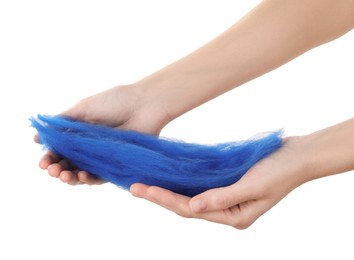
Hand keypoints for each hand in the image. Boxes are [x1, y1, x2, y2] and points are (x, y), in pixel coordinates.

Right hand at [35, 84, 170, 184]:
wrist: (145, 105)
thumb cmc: (115, 102)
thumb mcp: (83, 108)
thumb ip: (61, 122)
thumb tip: (38, 136)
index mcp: (79, 132)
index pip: (60, 149)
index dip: (50, 157)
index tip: (43, 162)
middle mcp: (89, 146)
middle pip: (68, 163)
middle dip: (57, 169)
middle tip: (52, 170)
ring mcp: (103, 156)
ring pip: (81, 172)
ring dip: (69, 177)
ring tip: (63, 175)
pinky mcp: (116, 164)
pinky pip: (100, 176)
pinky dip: (89, 179)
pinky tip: (81, 176)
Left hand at [130, 136, 309, 228]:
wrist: (296, 156)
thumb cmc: (279, 172)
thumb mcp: (253, 187)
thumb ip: (222, 198)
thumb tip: (192, 208)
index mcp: (233, 217)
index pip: (191, 210)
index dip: (165, 199)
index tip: (143, 190)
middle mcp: (226, 211)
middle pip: (185, 206)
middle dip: (159, 197)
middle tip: (134, 187)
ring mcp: (225, 199)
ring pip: (189, 196)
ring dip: (167, 190)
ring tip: (144, 184)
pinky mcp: (226, 185)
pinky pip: (199, 186)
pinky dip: (182, 182)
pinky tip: (168, 176)